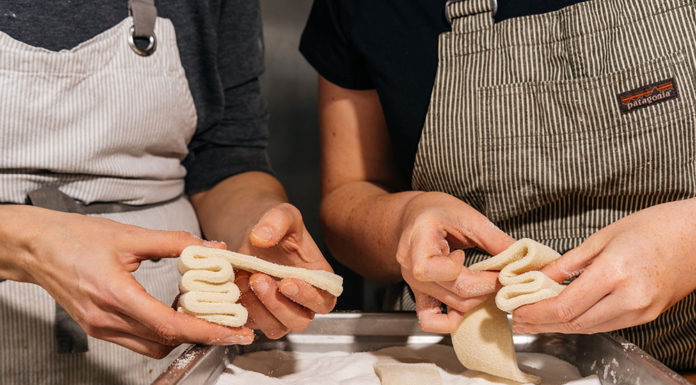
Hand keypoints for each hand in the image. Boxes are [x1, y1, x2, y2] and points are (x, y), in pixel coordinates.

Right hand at [9, 206, 252, 358]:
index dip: (205, 330)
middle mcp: (107, 319)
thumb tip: (212, 249)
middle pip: (166, 341)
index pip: (169, 324)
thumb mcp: (131, 235)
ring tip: (205, 315)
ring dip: (182, 336)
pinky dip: (163, 332)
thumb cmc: (77, 238)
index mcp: (115, 294)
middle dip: (203, 335)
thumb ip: (176, 242)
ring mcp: (101, 328)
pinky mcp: (99, 328)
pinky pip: (139, 341)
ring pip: (154, 347)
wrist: (37, 247)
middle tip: (230, 323)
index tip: (232, 330)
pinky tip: (175, 311)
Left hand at [235, 203, 336, 338]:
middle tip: (259, 279)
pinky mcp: (259, 316)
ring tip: (245, 281)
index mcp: (319, 280)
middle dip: (278, 304)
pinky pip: (254, 325)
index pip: (323, 301)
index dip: (307, 296)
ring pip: (276, 327)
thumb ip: (277, 221)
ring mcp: (281, 311)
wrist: (254, 235)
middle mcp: (303, 301)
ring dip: (259, 310)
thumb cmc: (277, 227)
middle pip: (300, 321)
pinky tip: (236, 287)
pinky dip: (244, 310)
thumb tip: (261, 238)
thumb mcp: (282, 214)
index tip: (287, 282)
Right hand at [396, 192, 514, 332]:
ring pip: (449, 307)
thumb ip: (495, 240)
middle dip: (485, 289)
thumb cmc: (437, 211)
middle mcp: (411, 265)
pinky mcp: (417, 292)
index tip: (496, 269)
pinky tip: (466, 307)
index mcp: (419, 240)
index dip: (477, 277)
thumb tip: (524, 260)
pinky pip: (429, 319)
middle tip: (503, 279)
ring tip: (487, 285)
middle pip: (454, 292)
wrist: (415, 215)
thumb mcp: (468, 217)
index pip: (445, 272)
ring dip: (475, 301)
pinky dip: (450, 321)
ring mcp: (412, 282)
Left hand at [513, 199, 695, 333]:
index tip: (515, 309)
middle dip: (541, 324)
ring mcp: (641, 310)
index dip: (536, 312)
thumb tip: (538, 277)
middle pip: (574, 323)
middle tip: (517, 320)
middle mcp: (629, 297)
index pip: (565, 306)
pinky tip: (564, 317)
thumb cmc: (653, 227)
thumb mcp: (601, 237)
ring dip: (558, 327)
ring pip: (590, 328)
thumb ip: (567, 262)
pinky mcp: (648, 316)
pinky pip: (606, 325)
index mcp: (614, 272)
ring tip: (533, 321)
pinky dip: (581, 322)